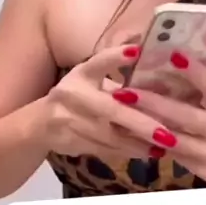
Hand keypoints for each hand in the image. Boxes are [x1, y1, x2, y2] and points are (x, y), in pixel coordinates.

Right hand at [43, 44, 178, 161]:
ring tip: (164, 147)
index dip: (115, 56)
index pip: (97, 62)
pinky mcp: (71, 142)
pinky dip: (127, 152)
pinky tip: (148, 154)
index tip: (136, 51)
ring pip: (110, 136)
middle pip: (111, 110)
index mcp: (81, 75)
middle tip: (166, 133)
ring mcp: (70, 121)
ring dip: (138, 143)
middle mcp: (73, 95)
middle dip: (141, 123)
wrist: (39, 125)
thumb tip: (149, 61)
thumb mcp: (89, 77)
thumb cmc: (75, 96)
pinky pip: (105, 150)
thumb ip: (115, 72)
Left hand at [111, 52, 205, 185]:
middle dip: (151, 103)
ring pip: (174, 140)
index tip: (171, 56)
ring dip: (144, 126)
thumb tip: (185, 53)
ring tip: (121, 113)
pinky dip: (155, 144)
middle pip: (185, 116)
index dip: (194, 72)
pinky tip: (135, 134)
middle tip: (124, 91)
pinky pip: (176, 157)